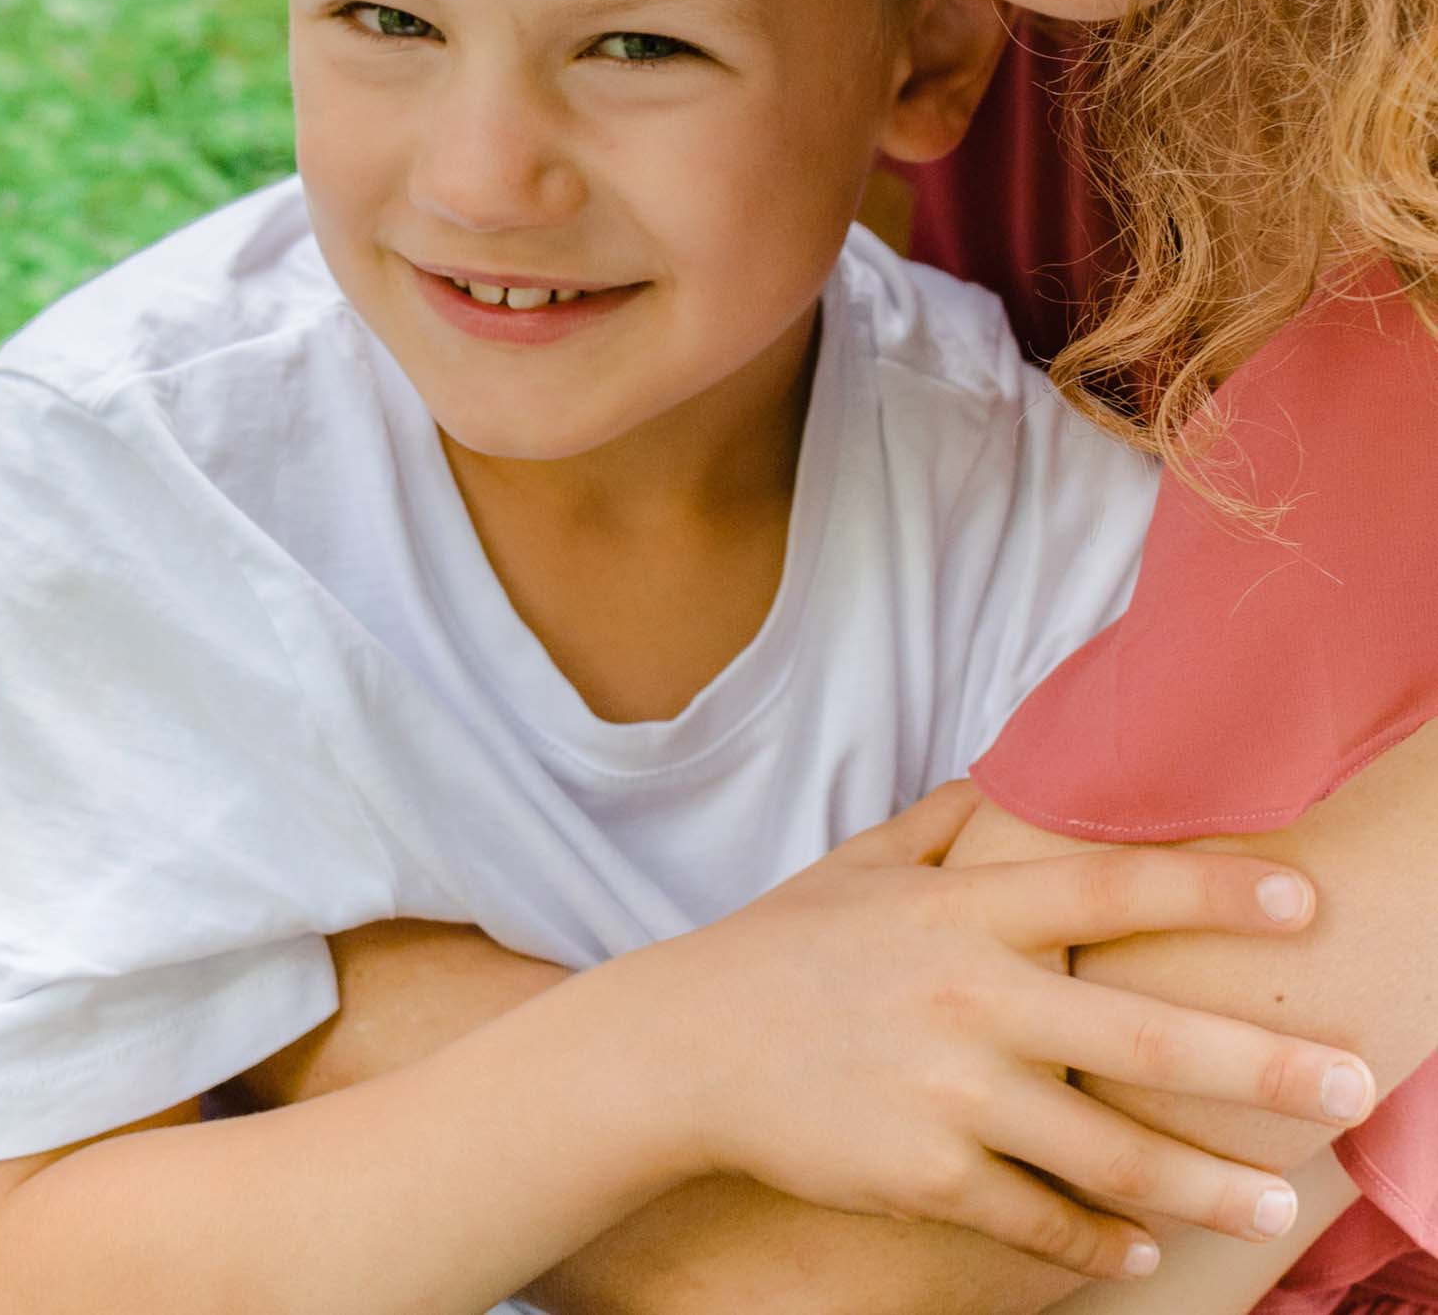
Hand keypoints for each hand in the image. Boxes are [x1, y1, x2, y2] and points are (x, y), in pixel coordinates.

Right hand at [645, 783, 1374, 1281]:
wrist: (682, 1045)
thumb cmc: (783, 945)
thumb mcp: (861, 863)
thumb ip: (944, 822)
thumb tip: (1005, 778)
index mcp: (962, 909)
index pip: (1108, 890)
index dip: (1209, 894)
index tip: (1302, 906)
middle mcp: (968, 996)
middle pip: (1142, 1039)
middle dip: (1258, 1067)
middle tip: (1349, 1082)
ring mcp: (946, 1093)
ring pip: (1107, 1155)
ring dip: (1204, 1186)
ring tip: (1275, 1209)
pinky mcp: (919, 1174)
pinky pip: (1034, 1220)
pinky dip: (1098, 1245)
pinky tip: (1146, 1253)